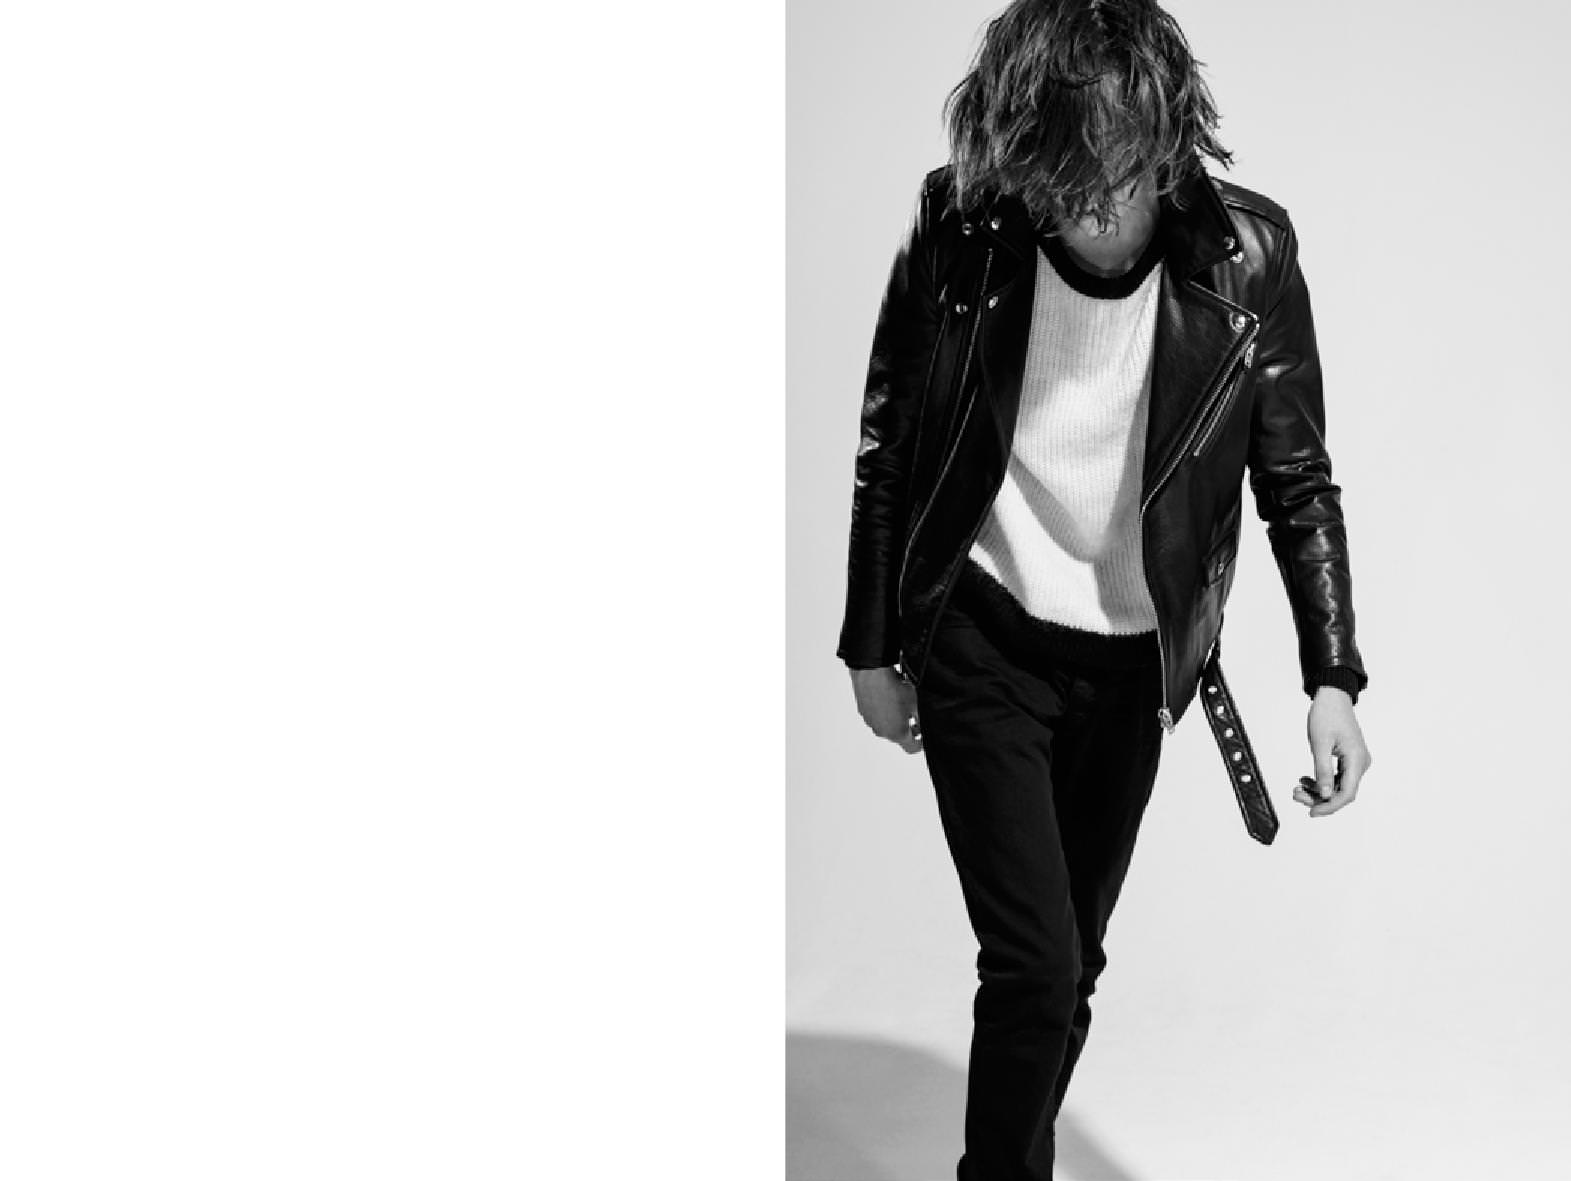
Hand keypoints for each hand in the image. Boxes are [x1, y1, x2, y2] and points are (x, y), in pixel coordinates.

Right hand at [849, 666, 922, 753]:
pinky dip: (882, 712)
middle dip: (906, 728)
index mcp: (898, 733)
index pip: (913, 748)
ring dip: (893, 720)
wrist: (872, 673)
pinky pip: (876, 717)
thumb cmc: (893, 687)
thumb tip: (920, 724)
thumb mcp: (915, 703)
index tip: (923, 735)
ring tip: (898, 703)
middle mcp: (883, 732)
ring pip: (886, 727)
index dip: (921, 742)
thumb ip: (919, 718)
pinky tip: (887, 697)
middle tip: (912, 715)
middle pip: (898, 737)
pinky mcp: (864, 713)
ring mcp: (871, 723)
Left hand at [1293, 686, 1370, 816]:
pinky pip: (1336, 777)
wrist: (1333, 697)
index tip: (1311, 812)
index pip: (1346, 793)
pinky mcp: (1348, 759)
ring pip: (1337, 786)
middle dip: (1319, 799)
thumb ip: (1322, 770)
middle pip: (1341, 792)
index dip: (1329, 806)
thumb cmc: (1327, 715)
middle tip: (1296, 795)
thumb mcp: (1319, 743)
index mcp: (1357, 760)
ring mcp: (1355, 762)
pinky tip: (1304, 780)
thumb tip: (1324, 795)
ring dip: (1317, 791)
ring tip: (1297, 789)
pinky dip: (1320, 781)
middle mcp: (1360, 763)